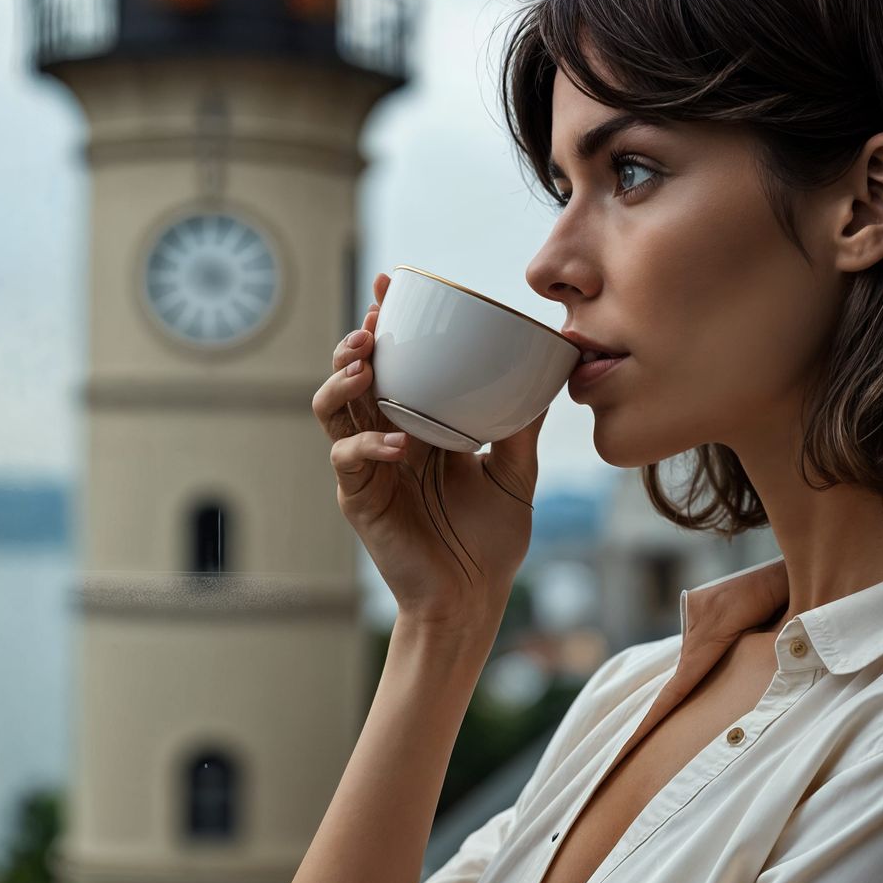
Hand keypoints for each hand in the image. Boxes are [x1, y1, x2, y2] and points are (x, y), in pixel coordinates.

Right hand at [312, 271, 547, 626]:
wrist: (473, 598)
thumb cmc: (491, 541)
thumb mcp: (516, 473)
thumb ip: (523, 427)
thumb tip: (550, 372)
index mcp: (417, 424)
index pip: (392, 363)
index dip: (383, 322)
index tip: (389, 285)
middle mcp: (386, 438)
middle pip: (352, 376)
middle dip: (354, 341)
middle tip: (372, 321)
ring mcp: (369, 468)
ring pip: (331, 409)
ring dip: (342, 380)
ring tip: (364, 363)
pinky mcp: (360, 499)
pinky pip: (349, 460)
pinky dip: (368, 443)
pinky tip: (398, 441)